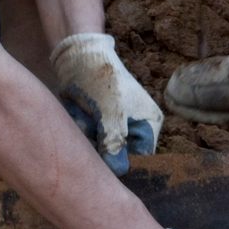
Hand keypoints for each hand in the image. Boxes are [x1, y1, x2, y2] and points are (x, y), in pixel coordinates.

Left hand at [51, 34, 163, 174]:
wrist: (79, 55)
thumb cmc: (102, 80)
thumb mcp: (111, 114)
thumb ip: (115, 145)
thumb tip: (117, 172)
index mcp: (149, 124)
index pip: (142, 158)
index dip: (125, 164)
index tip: (107, 166)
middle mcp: (135, 127)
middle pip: (119, 155)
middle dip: (102, 146)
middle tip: (93, 129)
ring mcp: (115, 124)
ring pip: (102, 148)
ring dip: (89, 136)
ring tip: (84, 116)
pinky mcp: (98, 122)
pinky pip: (90, 137)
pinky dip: (82, 128)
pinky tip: (78, 114)